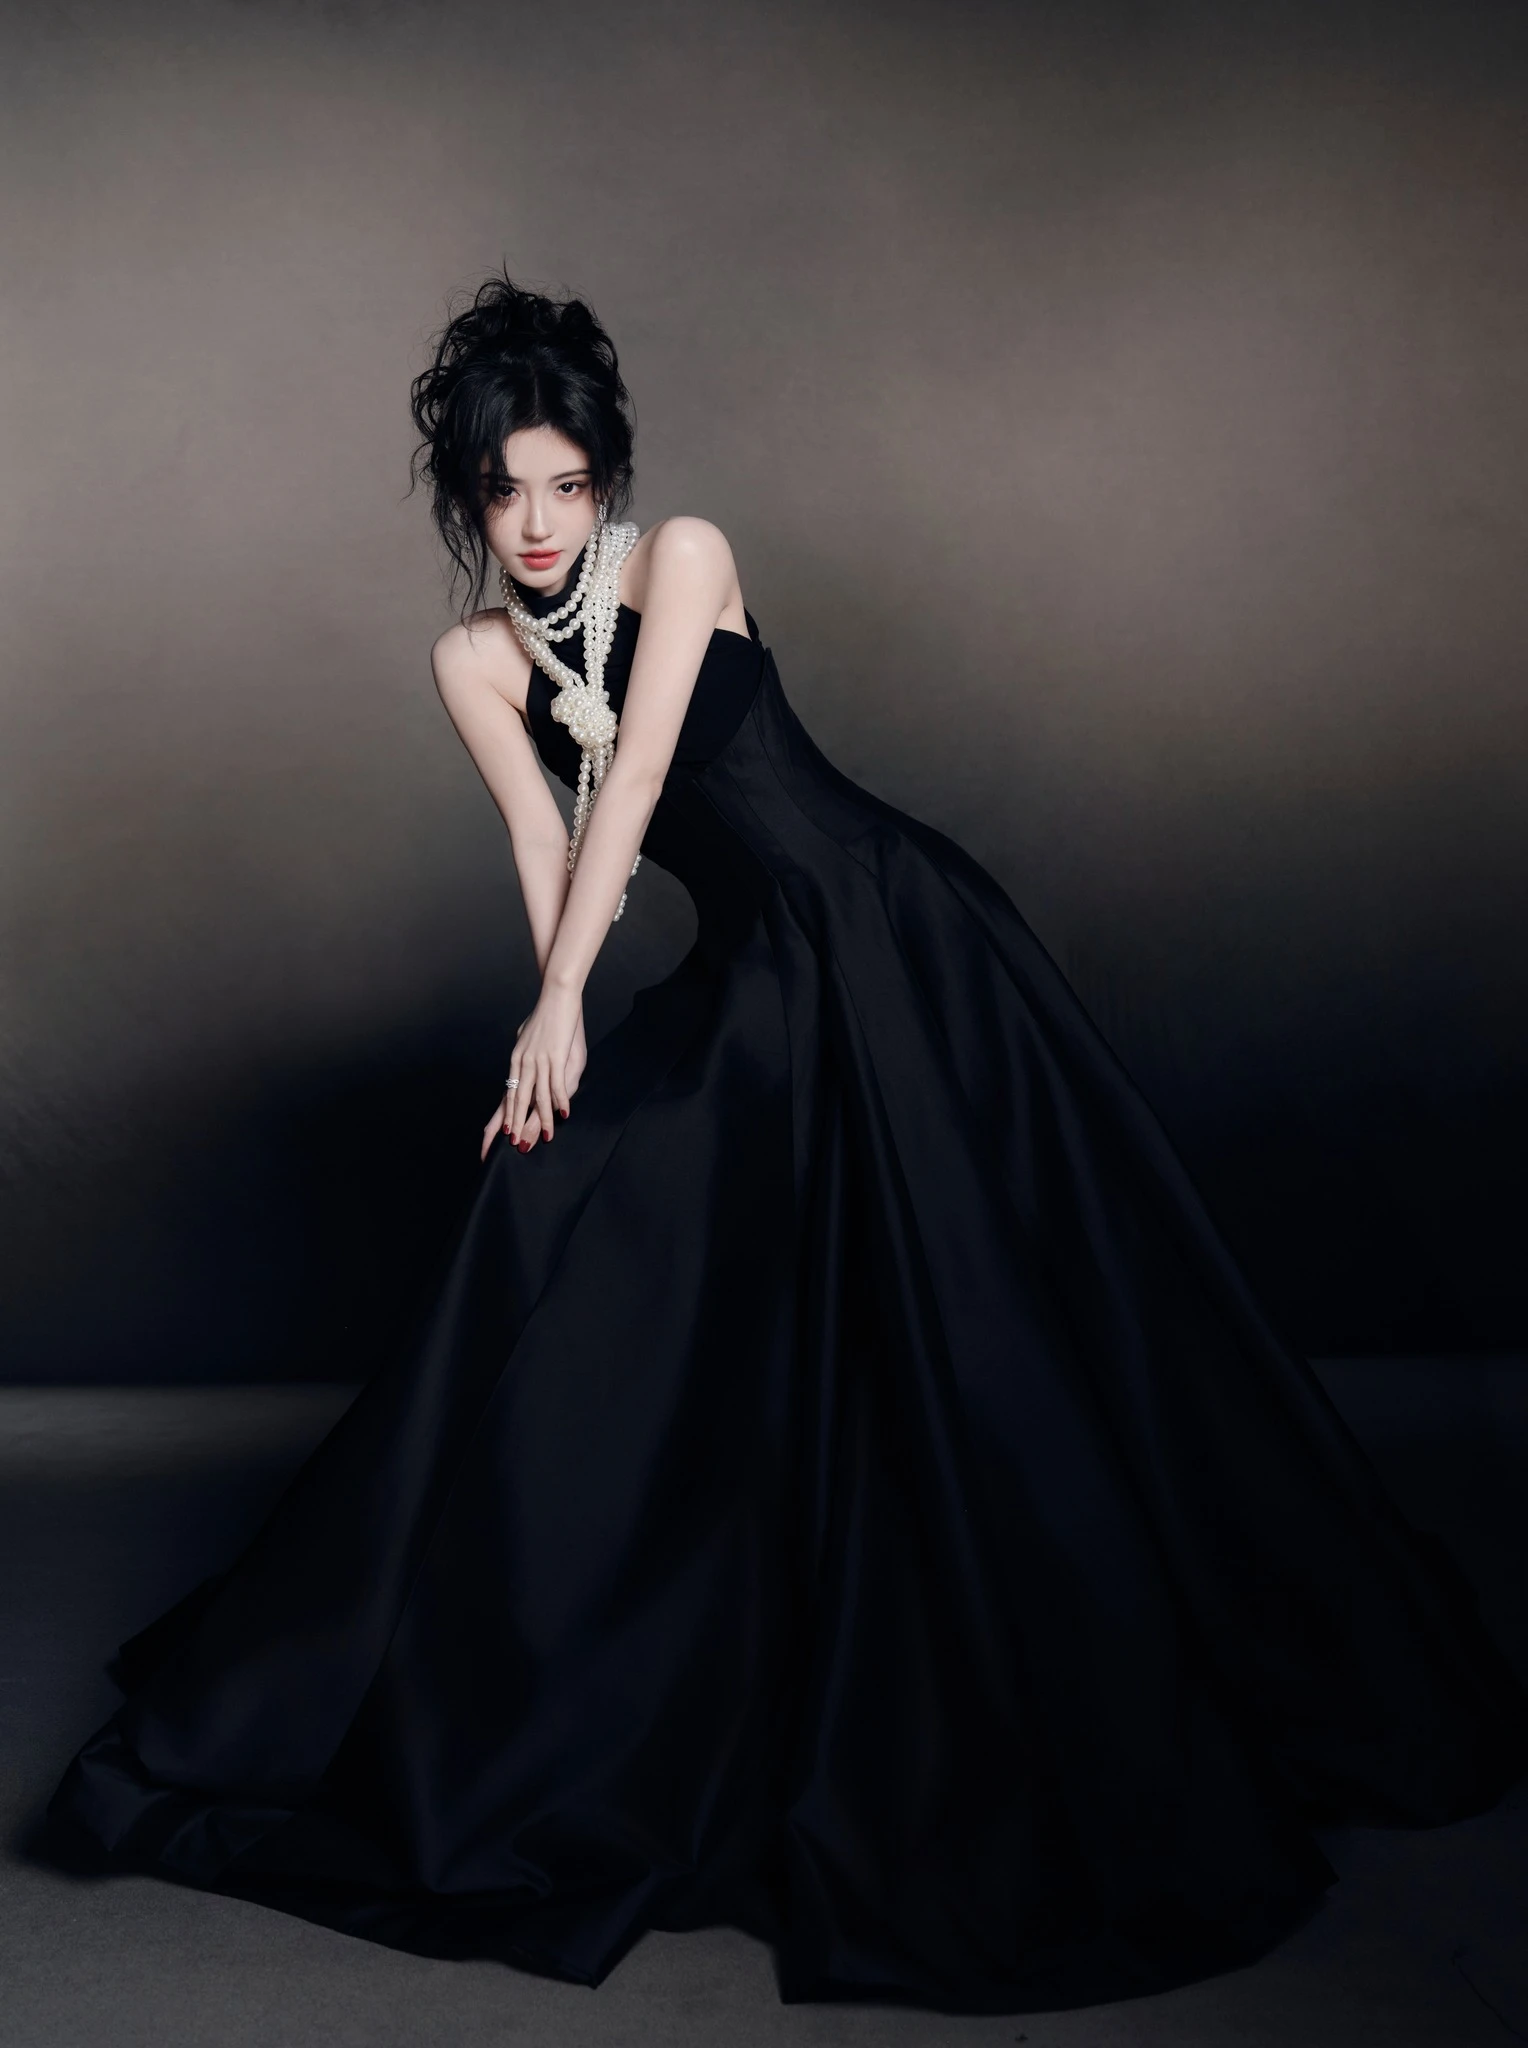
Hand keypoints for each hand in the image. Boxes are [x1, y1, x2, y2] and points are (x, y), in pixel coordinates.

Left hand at [481, 992, 585, 1160]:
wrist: (556, 994)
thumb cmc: (545, 1015)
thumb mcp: (526, 1036)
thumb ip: (524, 1053)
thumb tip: (523, 1065)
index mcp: (516, 1060)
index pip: (509, 1093)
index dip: (506, 1115)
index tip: (502, 1134)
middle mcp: (524, 1063)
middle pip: (518, 1100)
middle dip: (517, 1125)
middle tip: (516, 1145)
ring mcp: (539, 1060)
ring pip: (538, 1097)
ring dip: (542, 1120)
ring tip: (546, 1137)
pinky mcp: (556, 1056)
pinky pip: (557, 1085)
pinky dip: (561, 1102)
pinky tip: (564, 1115)